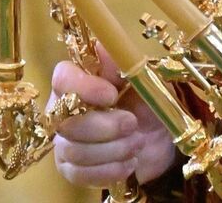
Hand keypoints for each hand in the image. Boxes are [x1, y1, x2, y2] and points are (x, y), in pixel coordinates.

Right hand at [49, 50, 174, 186]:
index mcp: (78, 80)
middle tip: (133, 124)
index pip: (62, 78)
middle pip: (66, 121)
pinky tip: (129, 163)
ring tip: (137, 143)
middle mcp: (63, 109)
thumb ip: (124, 63)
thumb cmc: (147, 102)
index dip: (84, 87)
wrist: (158, 139)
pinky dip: (108, 170)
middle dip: (105, 127)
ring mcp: (64, 140)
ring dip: (112, 149)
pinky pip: (78, 174)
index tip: (112, 95)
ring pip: (74, 150)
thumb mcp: (145, 78)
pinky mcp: (72, 169)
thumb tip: (105, 45)